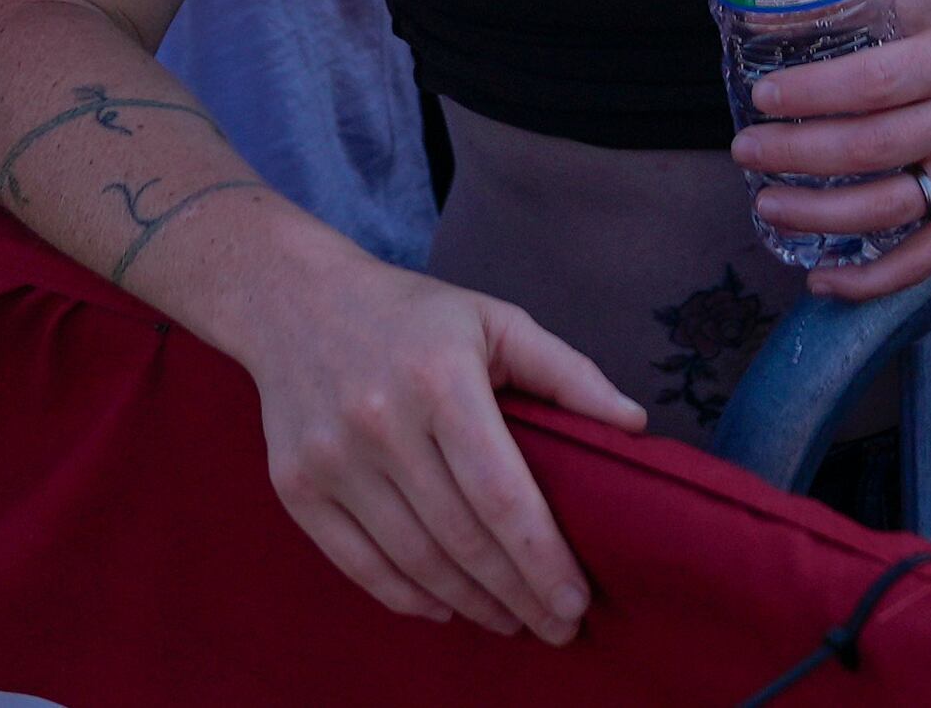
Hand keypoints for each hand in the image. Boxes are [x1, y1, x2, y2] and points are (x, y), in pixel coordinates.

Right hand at [242, 245, 635, 637]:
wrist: (295, 302)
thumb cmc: (414, 316)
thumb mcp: (495, 320)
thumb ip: (567, 373)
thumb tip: (635, 424)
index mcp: (438, 379)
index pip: (501, 494)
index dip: (542, 558)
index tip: (577, 600)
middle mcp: (379, 422)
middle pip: (461, 538)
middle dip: (517, 595)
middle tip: (558, 627)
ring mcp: (331, 459)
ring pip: (413, 560)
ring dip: (471, 603)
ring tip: (513, 621)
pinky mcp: (295, 487)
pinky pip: (358, 564)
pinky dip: (407, 597)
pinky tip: (448, 606)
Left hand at [729, 0, 930, 298]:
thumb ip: (872, 0)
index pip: (872, 82)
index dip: (812, 94)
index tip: (763, 97)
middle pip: (870, 150)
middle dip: (796, 155)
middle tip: (746, 150)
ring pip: (888, 209)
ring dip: (818, 216)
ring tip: (766, 205)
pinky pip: (922, 260)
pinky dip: (869, 280)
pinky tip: (820, 279)